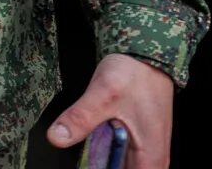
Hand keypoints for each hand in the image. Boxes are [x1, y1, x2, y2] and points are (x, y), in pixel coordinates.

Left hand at [48, 54, 175, 168]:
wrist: (146, 55)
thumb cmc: (134, 73)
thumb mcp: (103, 94)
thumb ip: (80, 118)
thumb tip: (57, 137)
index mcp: (151, 158)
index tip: (88, 163)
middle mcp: (154, 160)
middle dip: (101, 166)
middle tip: (85, 156)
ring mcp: (148, 153)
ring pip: (121, 168)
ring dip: (104, 162)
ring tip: (88, 150)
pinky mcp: (140, 143)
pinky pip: (122, 160)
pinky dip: (106, 157)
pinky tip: (93, 146)